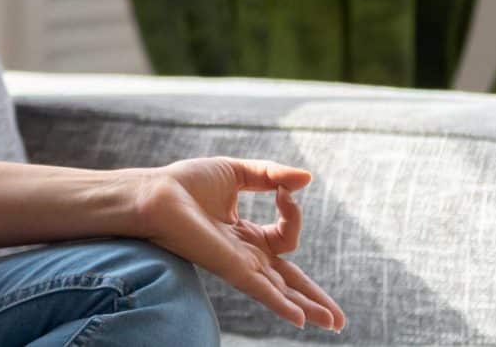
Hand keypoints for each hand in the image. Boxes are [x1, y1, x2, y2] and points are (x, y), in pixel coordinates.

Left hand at [124, 157, 346, 331]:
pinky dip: (282, 304)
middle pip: (288, 281)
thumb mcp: (237, 172)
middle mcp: (244, 255)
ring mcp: (238, 264)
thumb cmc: (185, 183)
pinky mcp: (229, 268)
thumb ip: (271, 176)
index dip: (293, 213)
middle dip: (315, 299)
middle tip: (339, 319)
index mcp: (245, 236)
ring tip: (334, 323)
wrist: (156, 193)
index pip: (285, 237)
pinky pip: (261, 290)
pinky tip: (301, 320)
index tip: (284, 190)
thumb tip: (306, 179)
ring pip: (281, 291)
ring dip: (309, 307)